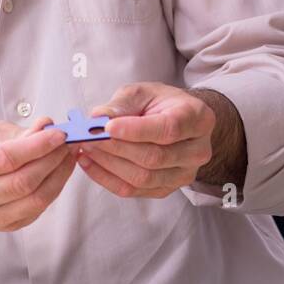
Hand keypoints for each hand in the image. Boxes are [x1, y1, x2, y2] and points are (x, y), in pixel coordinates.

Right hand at [0, 119, 74, 231]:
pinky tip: (60, 171)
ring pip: (34, 199)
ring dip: (58, 175)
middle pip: (22, 182)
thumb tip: (47, 127)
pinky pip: (38, 209)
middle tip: (67, 143)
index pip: (4, 158)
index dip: (36, 146)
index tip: (59, 135)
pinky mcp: (4, 226)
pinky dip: (55, 188)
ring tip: (67, 155)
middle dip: (51, 160)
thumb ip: (21, 132)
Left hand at [75, 83, 214, 198]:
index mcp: (197, 118)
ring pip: (143, 178)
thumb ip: (122, 104)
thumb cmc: (160, 104)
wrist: (177, 122)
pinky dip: (107, 178)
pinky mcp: (167, 189)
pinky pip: (134, 191)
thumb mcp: (143, 92)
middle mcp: (197, 150)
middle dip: (116, 148)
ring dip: (109, 165)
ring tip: (86, 148)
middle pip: (155, 157)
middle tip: (88, 137)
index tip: (107, 127)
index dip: (136, 130)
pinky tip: (90, 163)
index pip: (168, 129)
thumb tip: (98, 118)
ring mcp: (184, 174)